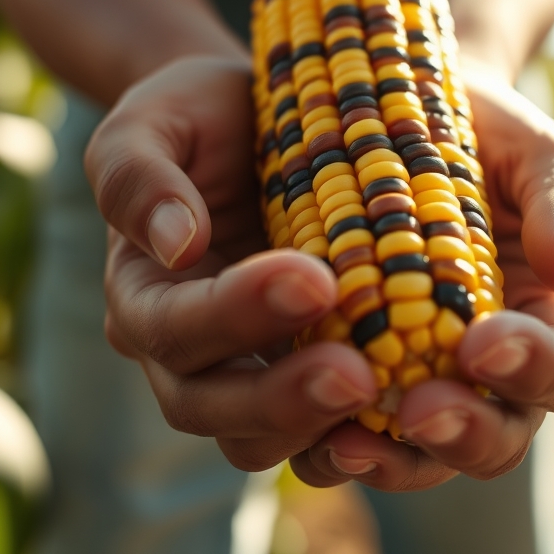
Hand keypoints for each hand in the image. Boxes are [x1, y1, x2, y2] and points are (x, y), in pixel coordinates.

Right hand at [84, 55, 381, 471]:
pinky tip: (414, 404)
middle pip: (206, 406)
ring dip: (318, 427)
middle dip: (280, 398)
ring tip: (387, 393)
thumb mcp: (152, 120)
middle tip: (357, 375)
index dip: (236, 313)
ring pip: (257, 439)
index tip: (314, 280)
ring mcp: (239, 372)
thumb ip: (139, 175)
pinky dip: (359, 430)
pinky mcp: (299, 376)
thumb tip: (174, 244)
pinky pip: (318, 429)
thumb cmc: (197, 114)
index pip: (172, 325)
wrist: (251, 121)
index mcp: (140, 291)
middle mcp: (179, 351)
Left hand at [289, 70, 553, 490]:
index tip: (482, 342)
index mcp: (540, 322)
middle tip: (419, 412)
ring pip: (418, 456)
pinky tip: (302, 433)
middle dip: (463, 435)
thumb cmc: (478, 133)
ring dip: (391, 461)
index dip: (530, 368)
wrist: (389, 109)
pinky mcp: (345, 379)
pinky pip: (342, 437)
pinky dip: (324, 446)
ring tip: (349, 443)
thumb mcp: (531, 152)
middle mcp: (482, 372)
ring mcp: (413, 382)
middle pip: (495, 438)